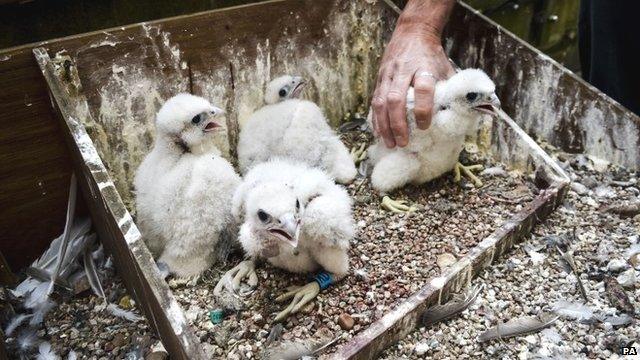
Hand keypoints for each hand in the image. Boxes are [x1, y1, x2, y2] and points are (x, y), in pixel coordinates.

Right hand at [372, 11, 454, 147]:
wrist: (413, 32)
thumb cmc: (432, 55)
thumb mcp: (446, 68)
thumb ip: (453, 90)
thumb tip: (465, 114)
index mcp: (424, 67)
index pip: (423, 89)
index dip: (423, 109)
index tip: (425, 126)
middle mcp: (403, 70)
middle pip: (396, 99)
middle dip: (398, 124)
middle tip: (403, 143)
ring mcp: (388, 74)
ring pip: (381, 102)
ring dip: (384, 125)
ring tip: (390, 143)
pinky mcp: (379, 78)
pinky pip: (374, 101)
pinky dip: (376, 119)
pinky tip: (380, 133)